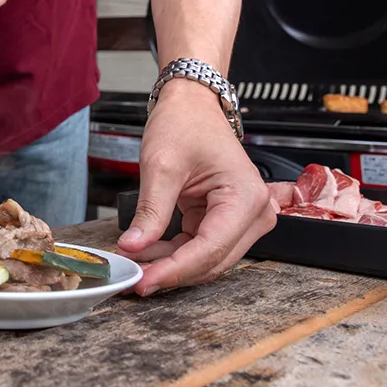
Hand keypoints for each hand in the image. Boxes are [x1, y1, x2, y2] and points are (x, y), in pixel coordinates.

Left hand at [116, 83, 274, 295]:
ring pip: (206, 259)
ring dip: (170, 265)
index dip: (175, 270)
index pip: (210, 249)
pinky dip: (173, 253)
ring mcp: (243, 219)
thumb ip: (150, 210)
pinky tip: (146, 253)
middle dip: (171, 272)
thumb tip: (133, 246)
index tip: (143, 281)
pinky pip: (200, 247)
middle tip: (132, 280)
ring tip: (133, 266)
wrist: (192, 105)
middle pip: (212, 260)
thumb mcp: (161, 164)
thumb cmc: (184, 123)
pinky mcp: (226, 220)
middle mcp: (254, 213)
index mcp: (245, 197)